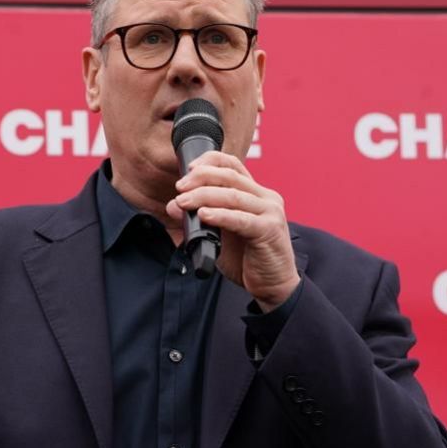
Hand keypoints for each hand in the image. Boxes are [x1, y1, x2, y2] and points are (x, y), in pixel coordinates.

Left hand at [167, 151, 299, 311]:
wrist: (273, 286)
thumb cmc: (248, 259)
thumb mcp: (219, 236)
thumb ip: (199, 219)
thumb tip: (173, 205)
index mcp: (256, 194)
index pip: (233, 165)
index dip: (210, 161)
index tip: (188, 169)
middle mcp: (266, 198)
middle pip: (230, 176)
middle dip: (200, 178)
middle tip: (180, 187)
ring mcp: (270, 212)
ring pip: (233, 195)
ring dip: (204, 196)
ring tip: (183, 202)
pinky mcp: (269, 230)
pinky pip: (240, 219)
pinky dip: (219, 215)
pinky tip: (203, 215)